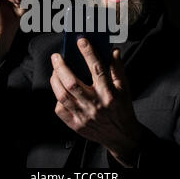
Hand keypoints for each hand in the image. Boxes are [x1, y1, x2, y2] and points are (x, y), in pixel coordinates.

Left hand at [50, 38, 141, 165]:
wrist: (121, 136)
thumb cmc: (122, 109)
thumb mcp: (125, 88)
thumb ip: (117, 68)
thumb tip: (113, 51)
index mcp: (109, 93)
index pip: (97, 69)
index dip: (89, 53)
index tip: (81, 41)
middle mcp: (95, 104)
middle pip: (72, 83)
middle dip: (61, 67)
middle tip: (56, 57)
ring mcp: (84, 116)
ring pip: (63, 95)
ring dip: (55, 80)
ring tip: (54, 70)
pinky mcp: (76, 125)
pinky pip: (60, 110)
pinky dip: (57, 97)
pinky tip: (59, 89)